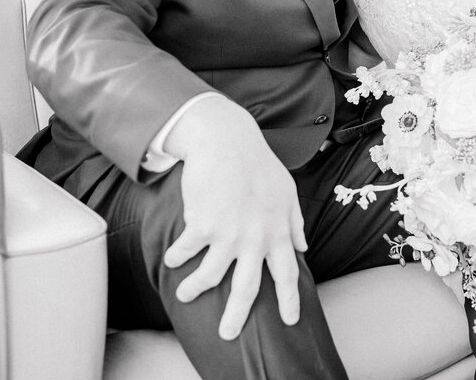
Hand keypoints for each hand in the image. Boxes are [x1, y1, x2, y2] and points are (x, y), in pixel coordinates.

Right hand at [161, 97, 307, 339]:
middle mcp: (254, 238)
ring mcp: (228, 233)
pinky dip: (177, 258)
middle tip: (227, 334)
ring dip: (194, 289)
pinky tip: (172, 260)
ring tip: (185, 295)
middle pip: (247, 288)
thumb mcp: (287, 191)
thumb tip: (303, 246)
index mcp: (277, 232)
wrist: (227, 141)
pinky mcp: (202, 224)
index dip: (289, 300)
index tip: (289, 321)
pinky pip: (186, 252)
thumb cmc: (258, 165)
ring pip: (210, 276)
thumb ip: (295, 222)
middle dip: (236, 316)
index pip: (287, 274)